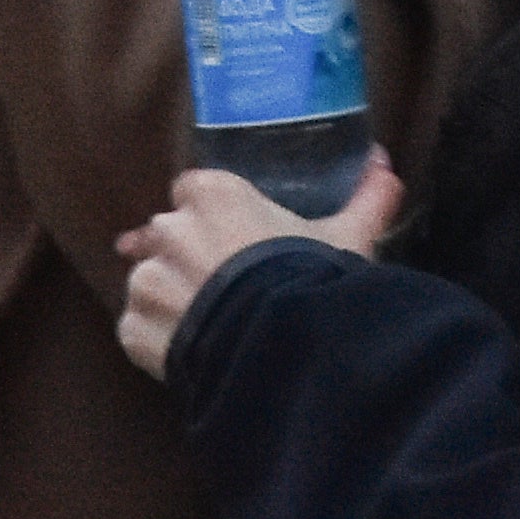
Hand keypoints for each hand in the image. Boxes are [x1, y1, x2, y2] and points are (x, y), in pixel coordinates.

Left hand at [116, 156, 402, 378]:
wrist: (284, 346)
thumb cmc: (314, 280)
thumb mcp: (348, 237)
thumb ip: (365, 198)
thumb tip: (385, 165)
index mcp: (212, 194)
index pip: (195, 192)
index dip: (214, 217)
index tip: (235, 239)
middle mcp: (170, 229)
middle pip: (167, 236)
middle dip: (189, 257)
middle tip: (226, 287)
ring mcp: (147, 280)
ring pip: (151, 283)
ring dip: (172, 300)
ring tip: (215, 325)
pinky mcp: (134, 329)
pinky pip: (138, 330)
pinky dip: (158, 341)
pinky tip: (194, 352)